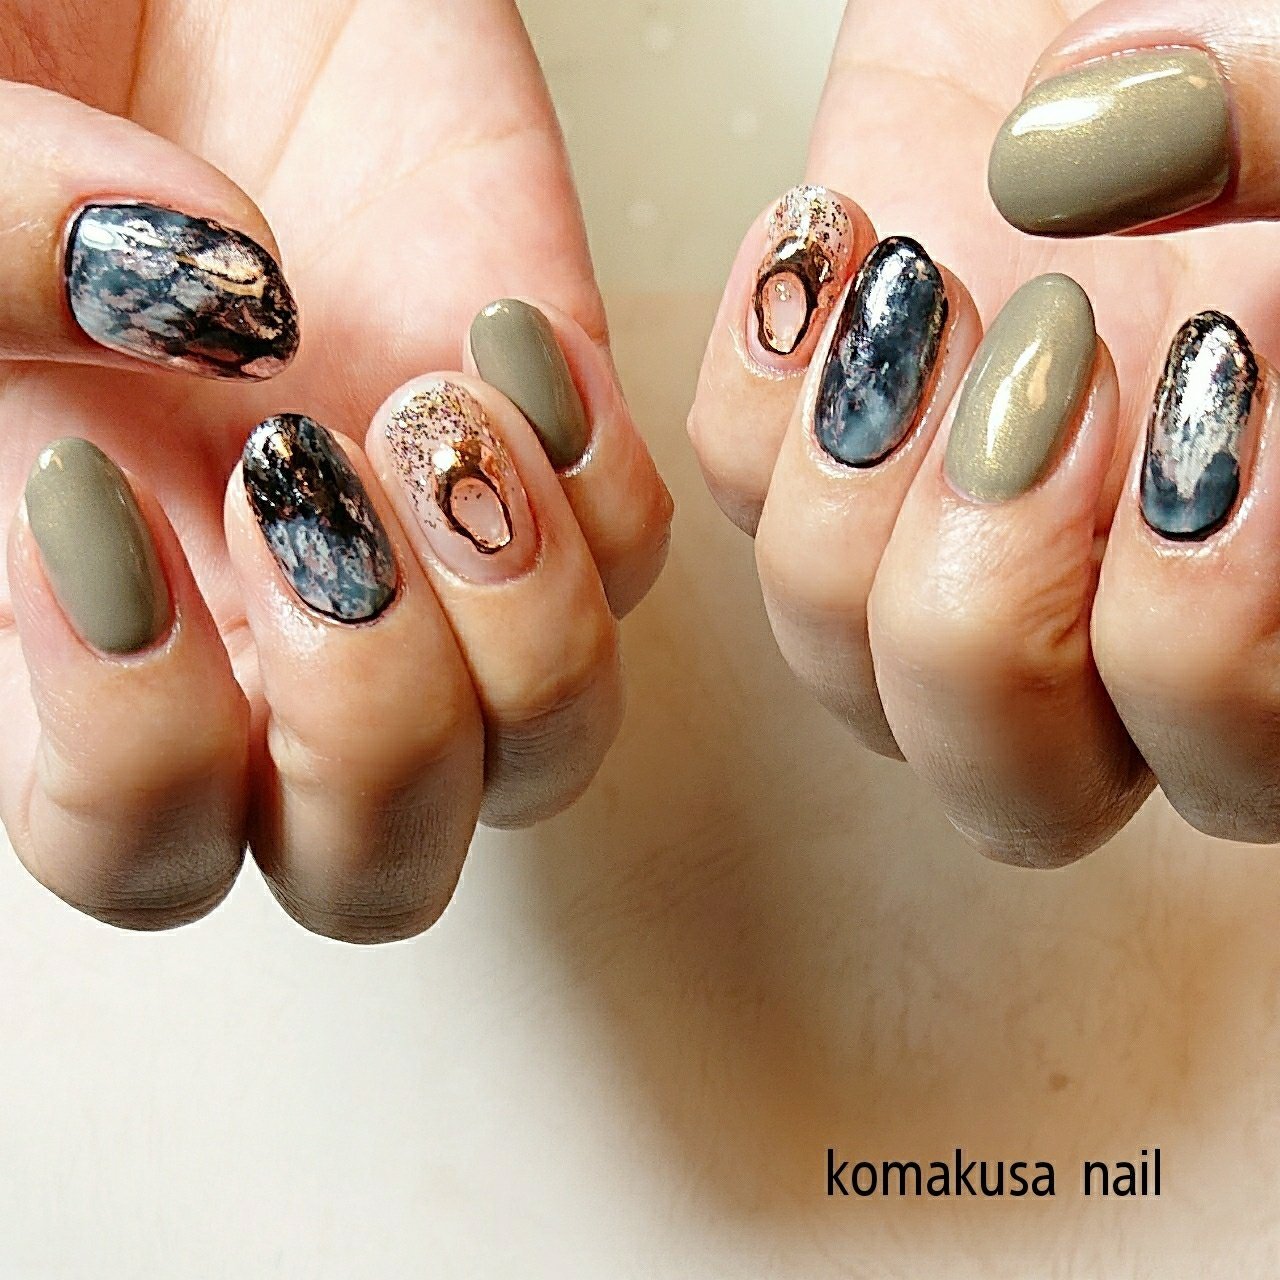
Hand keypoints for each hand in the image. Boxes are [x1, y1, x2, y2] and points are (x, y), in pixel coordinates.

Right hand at [0, 0, 671, 939]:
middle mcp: (274, 629)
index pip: (135, 847)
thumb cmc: (53, 45)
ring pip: (544, 748)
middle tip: (298, 487)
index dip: (134, 748)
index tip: (100, 499)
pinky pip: (635, 559)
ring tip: (426, 413)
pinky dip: (599, 476)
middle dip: (373, 721)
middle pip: (378, 865)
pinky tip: (505, 338)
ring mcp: (434, 554)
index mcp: (99, 621)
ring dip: (517, 624)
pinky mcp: (553, 448)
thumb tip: (202, 312)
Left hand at [688, 0, 1279, 865]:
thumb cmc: (1240, 28)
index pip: (1230, 755)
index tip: (1214, 370)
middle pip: (1010, 782)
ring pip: (844, 664)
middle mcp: (1098, 594)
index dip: (1206, 620)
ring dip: (862, 502)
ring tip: (928, 291)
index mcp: (1260, 575)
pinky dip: (762, 374)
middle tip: (1049, 374)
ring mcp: (941, 522)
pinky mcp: (821, 423)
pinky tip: (831, 235)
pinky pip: (734, 486)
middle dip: (995, 608)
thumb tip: (1071, 166)